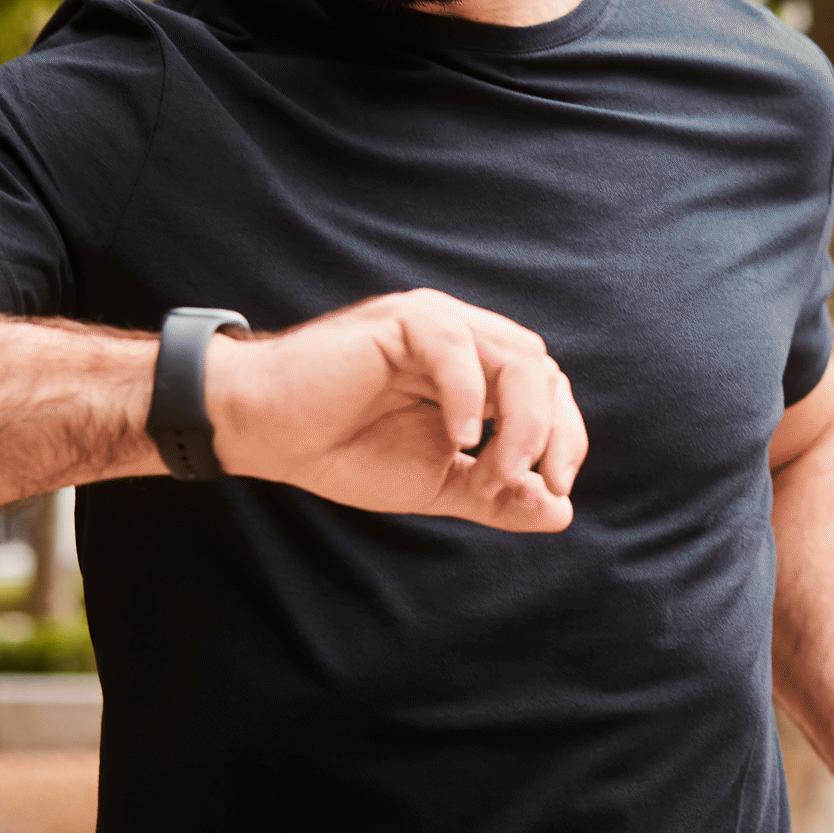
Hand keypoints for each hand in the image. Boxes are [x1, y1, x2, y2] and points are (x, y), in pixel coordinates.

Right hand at [204, 288, 587, 531]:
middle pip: (541, 370)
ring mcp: (434, 323)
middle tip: (531, 482)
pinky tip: (459, 442)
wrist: (267, 435)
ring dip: (520, 420)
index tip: (559, 490)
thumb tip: (562, 512)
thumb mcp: (434, 484)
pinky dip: (467, 397)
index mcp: (475, 369)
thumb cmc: (343, 451)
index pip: (547, 389)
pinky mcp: (401, 320)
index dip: (566, 436)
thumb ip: (495, 495)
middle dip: (552, 431)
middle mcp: (463, 337)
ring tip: (496, 471)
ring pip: (515, 355)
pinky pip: (456, 348)